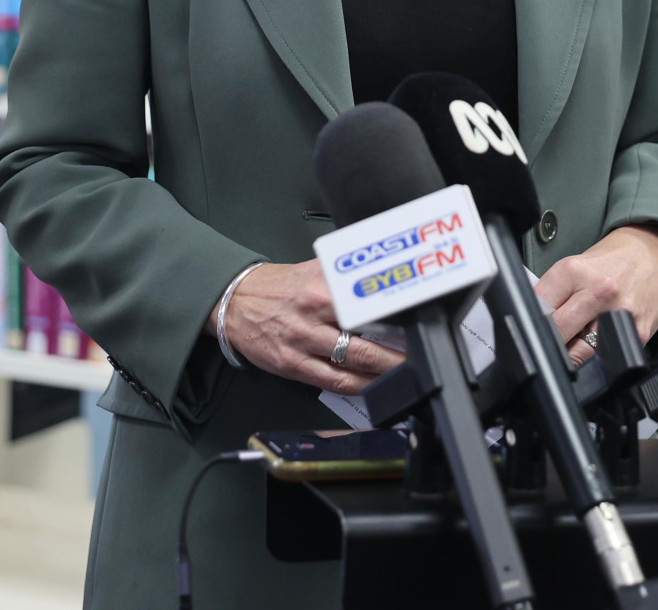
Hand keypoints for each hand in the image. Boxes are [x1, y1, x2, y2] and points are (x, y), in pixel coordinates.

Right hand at [210, 261, 403, 393]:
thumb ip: (346, 278)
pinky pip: (333, 381)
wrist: (236, 301)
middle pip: (366, 338)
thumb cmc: (278, 287)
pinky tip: (375, 386)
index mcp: (321, 286)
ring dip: (385, 372)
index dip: (398, 317)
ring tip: (407, 373)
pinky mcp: (293, 365)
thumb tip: (384, 282)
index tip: (418, 323)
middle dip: (398, 351)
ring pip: (354, 363)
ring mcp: (303, 342)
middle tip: (421, 354)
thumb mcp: (314, 270)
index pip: (368, 304)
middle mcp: (313, 314)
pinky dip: (359, 386)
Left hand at [535, 225, 657, 367]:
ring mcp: (620, 314)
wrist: (654, 251)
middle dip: (550, 338)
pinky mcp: (638, 333)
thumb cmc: (613, 259)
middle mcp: (599, 291)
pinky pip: (607, 356)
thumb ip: (554, 292)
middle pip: (557, 331)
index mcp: (576, 270)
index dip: (531, 319)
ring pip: (580, 351)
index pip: (539, 306)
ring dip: (572, 351)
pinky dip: (597, 353)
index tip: (532, 324)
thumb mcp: (576, 265)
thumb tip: (532, 319)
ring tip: (576, 337)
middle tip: (551, 336)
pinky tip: (599, 337)